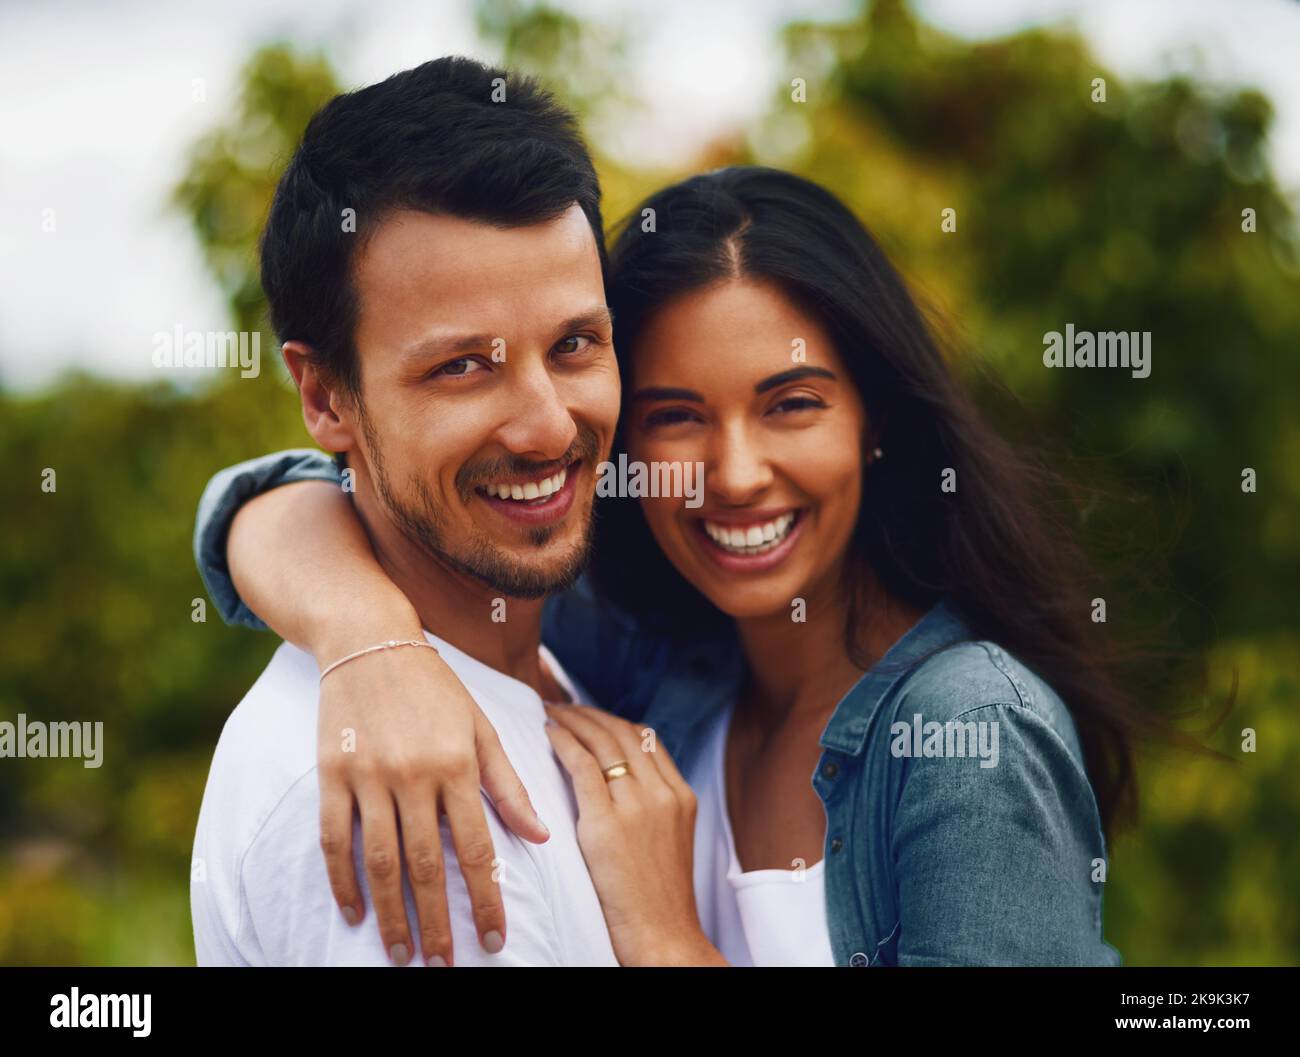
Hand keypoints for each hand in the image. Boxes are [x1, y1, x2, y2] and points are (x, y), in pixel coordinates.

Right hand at [317, 639, 549, 965]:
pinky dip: (343, 881)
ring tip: (402, 954)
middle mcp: (414, 774)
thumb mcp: (481, 727)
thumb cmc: (436, 687)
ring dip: (391, 915)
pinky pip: (335, 840)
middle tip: (445, 964)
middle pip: (427, 865)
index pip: (477, 848)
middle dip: (437, 922)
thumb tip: (541, 834)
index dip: (485, 900)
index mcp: (458, 764)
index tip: (493, 940)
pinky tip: (354, 913)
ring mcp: (369, 776)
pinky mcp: (332, 774)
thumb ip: (508, 783)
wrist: (370, 641)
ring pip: (381, 862)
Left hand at [543, 704, 725, 965]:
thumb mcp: (669, 842)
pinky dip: (564, 742)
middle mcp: (663, 792)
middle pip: (624, 733)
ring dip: (574, 721)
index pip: (646, 738)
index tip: (590, 715)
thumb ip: (652, 808)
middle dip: (590, 714)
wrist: (663, 934)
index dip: (614, 721)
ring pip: (602, 742)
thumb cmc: (658, 899)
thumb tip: (623, 787)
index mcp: (681, 795)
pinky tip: (547, 734)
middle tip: (563, 705)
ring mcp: (638, 805)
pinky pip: (582, 766)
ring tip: (550, 713)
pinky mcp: (607, 823)